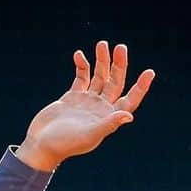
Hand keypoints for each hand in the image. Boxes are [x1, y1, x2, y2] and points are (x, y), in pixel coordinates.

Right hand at [15, 41, 154, 171]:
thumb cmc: (64, 145)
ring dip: (101, 61)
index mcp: (108, 117)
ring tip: (101, 44)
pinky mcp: (72, 97)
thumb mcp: (88, 135)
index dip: (141, 87)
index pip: (130, 100)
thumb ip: (108, 125)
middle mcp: (100, 108)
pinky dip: (81, 66)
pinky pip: (81, 77)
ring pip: (99, 76)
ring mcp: (86, 101)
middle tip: (120, 47)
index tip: (149, 72)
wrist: (40, 145)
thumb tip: (129, 116)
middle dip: (119, 64)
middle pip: (115, 82)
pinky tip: (79, 55)